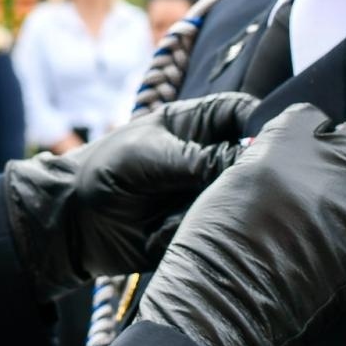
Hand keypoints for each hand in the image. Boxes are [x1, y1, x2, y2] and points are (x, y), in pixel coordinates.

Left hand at [3, 92, 260, 299]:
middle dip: (249, 170)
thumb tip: (246, 162)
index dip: (259, 121)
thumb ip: (198, 159)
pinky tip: (175, 233)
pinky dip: (204, 231)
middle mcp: (206, 157)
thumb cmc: (106, 169)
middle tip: (235, 183)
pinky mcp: (199, 225)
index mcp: (194, 125)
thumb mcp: (150, 155)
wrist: (73, 221)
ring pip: (238, 196)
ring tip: (193, 211)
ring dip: (224, 205)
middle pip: (249, 157)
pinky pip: (219, 229)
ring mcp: (204, 192)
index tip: (271, 139)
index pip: (240, 113)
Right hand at [136, 103, 345, 345]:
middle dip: (345, 158)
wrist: (228, 300)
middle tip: (330, 183)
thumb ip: (271, 159)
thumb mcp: (234, 178)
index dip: (310, 137)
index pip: (316, 118)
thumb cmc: (216, 243)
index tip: (305, 155)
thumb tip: (290, 163)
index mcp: (289, 138)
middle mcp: (329, 160)